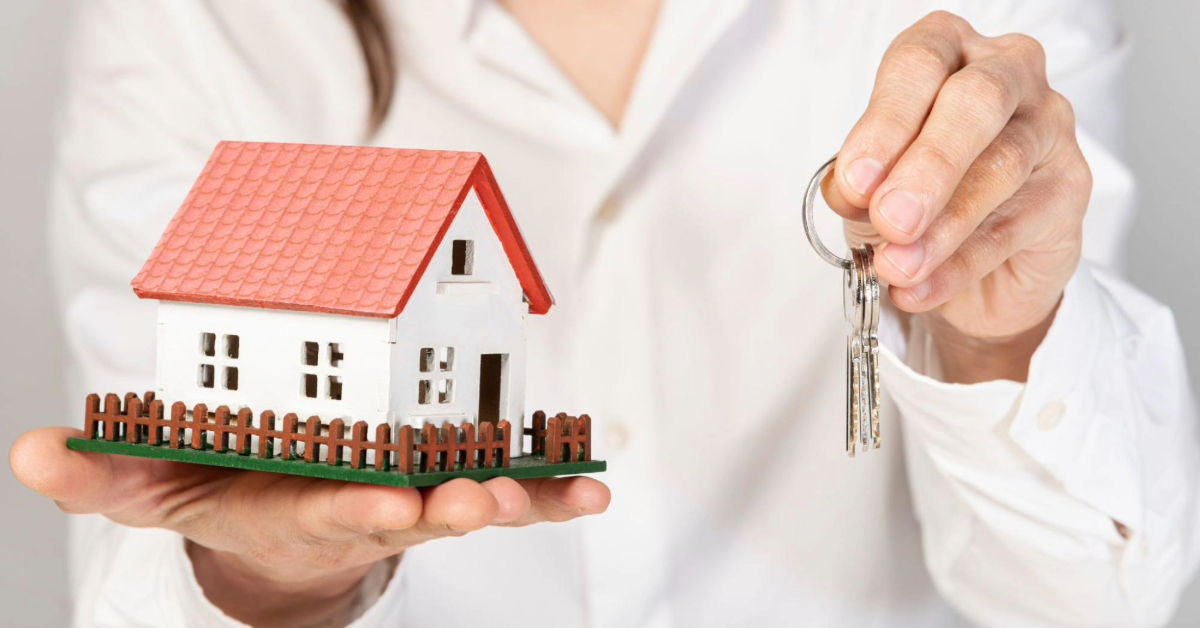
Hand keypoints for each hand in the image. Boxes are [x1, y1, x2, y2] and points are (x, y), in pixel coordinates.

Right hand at [10, 427, 608, 627]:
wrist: (282, 524)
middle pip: (419, 510)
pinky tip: (595, 490)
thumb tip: (28, 454)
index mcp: (307, 502)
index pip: (336, 508)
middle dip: (451, 509)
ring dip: (514, 499)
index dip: (363, 507)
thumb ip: (104, 477)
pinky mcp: (448, 480)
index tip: (390, 504)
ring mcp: (418, 494)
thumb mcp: (161, 491)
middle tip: (483, 502)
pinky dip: (552, 489)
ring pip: (471, 500)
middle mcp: (373, 501)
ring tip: (558, 495)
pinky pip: (509, 486)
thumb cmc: (228, 498)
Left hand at [822, 11, 1091, 382]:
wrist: (974, 265)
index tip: (857, 180)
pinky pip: (1014, 227)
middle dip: (928, 165)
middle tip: (890, 218)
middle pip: (977, 100)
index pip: (918, 65)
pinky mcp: (1070, 188)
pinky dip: (959, 266)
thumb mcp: (872, 182)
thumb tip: (856, 193)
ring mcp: (1048, 127)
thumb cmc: (918, 196)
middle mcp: (1006, 73)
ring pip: (1001, 167)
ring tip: (897, 264)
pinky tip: (920, 287)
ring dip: (942, 226)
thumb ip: (859, 181)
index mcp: (946, 52)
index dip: (885, 123)